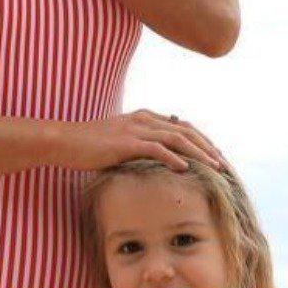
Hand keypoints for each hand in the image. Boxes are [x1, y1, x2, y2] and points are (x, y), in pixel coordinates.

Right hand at [52, 109, 225, 172]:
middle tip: (224, 164)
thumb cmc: (87, 146)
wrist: (64, 141)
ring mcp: (136, 129)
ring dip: (199, 153)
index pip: (182, 127)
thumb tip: (153, 161)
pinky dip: (174, 158)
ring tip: (214, 167)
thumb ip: (138, 147)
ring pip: (177, 138)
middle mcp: (144, 119)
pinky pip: (156, 149)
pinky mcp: (126, 142)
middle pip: (186, 131)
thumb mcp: (118, 143)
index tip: (216, 157)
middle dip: (208, 147)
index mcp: (145, 118)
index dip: (202, 141)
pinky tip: (186, 169)